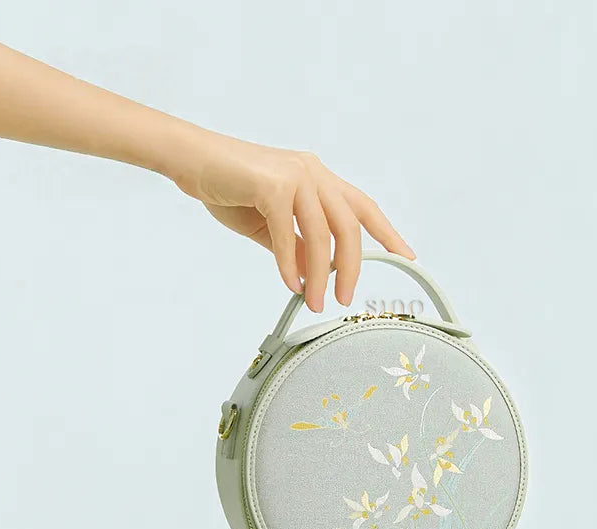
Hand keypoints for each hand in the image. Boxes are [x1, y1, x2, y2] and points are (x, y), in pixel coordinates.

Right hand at [169, 131, 416, 310]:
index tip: (407, 256)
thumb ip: (296, 245)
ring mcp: (295, 175)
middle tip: (345, 298)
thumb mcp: (271, 223)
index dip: (387, 233)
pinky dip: (289, 263)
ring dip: (320, 274)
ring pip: (322, 234)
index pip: (363, 207)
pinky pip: (288, 233)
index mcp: (318, 178)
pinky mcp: (272, 184)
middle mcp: (313, 172)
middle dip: (352, 267)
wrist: (189, 160)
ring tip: (315, 301)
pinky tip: (290, 283)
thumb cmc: (228, 187)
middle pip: (350, 225)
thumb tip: (314, 273)